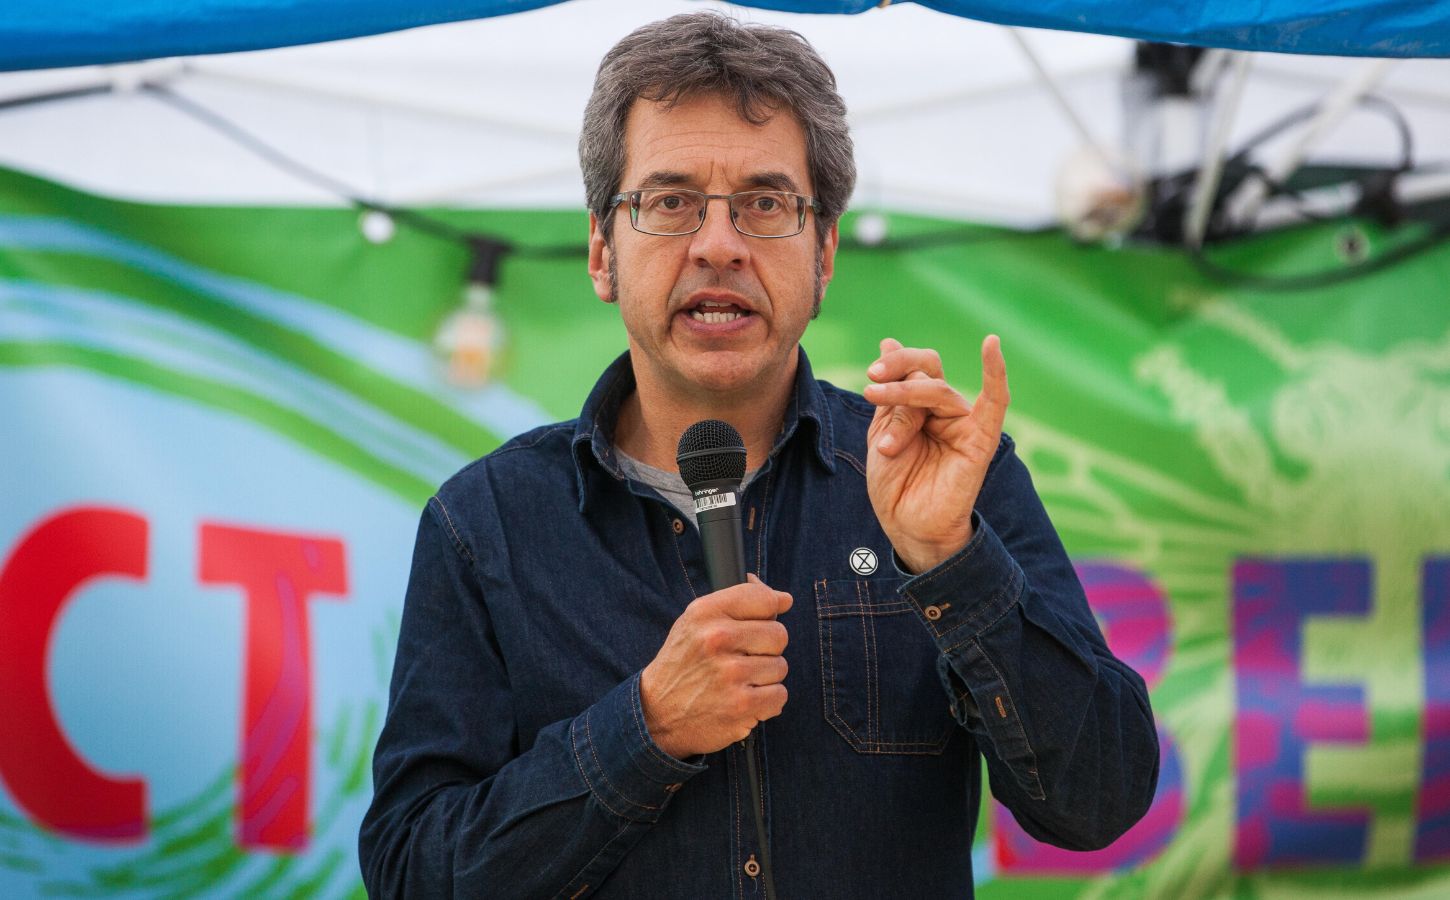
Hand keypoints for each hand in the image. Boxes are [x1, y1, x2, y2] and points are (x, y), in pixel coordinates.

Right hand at [640, 575, 791, 757]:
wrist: (655, 713)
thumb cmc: (683, 664)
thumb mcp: (696, 622)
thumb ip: (739, 604)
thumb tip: (785, 598)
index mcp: (706, 612)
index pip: (764, 598)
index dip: (770, 610)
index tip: (761, 622)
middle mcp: (717, 638)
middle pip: (779, 634)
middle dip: (767, 648)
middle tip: (743, 658)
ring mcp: (730, 673)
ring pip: (780, 666)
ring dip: (765, 678)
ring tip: (738, 682)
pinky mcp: (741, 705)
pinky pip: (779, 695)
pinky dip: (767, 702)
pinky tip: (744, 700)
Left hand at [863, 335, 1009, 573]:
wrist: (906, 525)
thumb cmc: (895, 483)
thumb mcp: (884, 433)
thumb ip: (891, 394)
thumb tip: (888, 342)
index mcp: (921, 405)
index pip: (916, 366)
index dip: (895, 363)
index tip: (870, 375)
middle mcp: (944, 409)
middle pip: (927, 369)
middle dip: (898, 373)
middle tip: (872, 385)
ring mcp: (963, 422)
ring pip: (937, 391)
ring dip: (905, 403)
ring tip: (886, 442)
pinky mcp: (980, 439)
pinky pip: (995, 401)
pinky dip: (995, 373)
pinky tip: (992, 344)